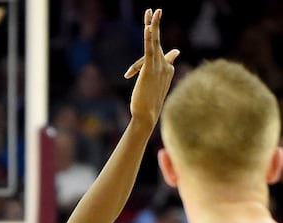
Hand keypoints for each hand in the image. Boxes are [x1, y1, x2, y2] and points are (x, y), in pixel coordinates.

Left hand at [123, 9, 178, 124]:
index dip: (150, 46)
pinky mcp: (149, 69)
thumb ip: (162, 73)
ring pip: (155, 42)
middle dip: (156, 24)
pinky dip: (149, 38)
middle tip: (155, 9)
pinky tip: (148, 27)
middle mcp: (166, 65)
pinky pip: (149, 50)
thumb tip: (172, 61)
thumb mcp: (155, 87)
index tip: (149, 28)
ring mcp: (159, 67)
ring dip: (153, 25)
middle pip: (158, 41)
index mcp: (167, 69)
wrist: (147, 115)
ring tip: (151, 11)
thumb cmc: (149, 103)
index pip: (158, 52)